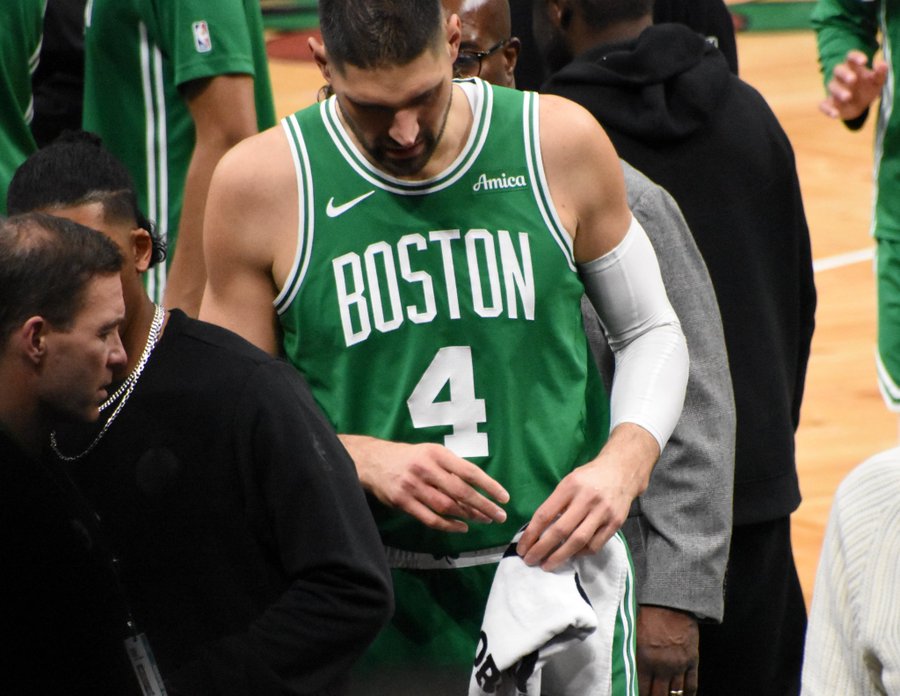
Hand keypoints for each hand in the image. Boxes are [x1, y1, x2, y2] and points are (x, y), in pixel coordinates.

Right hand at [339, 435, 508, 532]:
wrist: (375, 461)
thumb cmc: (410, 458)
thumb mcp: (432, 453)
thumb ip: (453, 467)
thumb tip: (480, 486)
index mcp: (437, 454)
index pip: (469, 471)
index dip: (489, 486)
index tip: (504, 498)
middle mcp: (426, 469)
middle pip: (461, 492)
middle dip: (483, 505)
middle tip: (499, 516)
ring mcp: (413, 486)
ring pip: (447, 506)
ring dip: (469, 516)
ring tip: (484, 520)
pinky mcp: (403, 502)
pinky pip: (430, 518)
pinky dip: (449, 525)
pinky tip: (462, 527)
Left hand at [516, 423, 657, 570]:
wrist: (622, 470)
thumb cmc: (590, 477)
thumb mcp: (569, 481)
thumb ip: (556, 502)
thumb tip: (538, 530)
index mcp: (570, 486)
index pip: (545, 514)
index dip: (531, 534)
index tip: (522, 547)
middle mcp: (587, 499)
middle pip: (560, 530)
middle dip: (542, 549)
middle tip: (530, 560)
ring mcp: (603, 512)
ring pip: (578, 541)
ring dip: (560, 556)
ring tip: (547, 564)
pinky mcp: (615, 523)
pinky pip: (595, 544)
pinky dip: (580, 553)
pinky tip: (571, 555)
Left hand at [636, 606, 698, 695]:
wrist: (671, 601)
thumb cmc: (647, 613)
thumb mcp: (632, 634)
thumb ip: (630, 655)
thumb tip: (623, 672)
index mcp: (643, 658)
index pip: (639, 689)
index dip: (636, 694)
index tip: (633, 694)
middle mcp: (662, 665)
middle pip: (657, 695)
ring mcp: (678, 665)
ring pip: (674, 694)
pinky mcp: (692, 660)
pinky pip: (691, 686)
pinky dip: (687, 695)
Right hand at [820, 50, 886, 120]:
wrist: (859, 106)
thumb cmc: (867, 89)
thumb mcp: (876, 81)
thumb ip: (880, 73)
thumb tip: (882, 64)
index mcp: (852, 67)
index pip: (851, 57)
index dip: (856, 57)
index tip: (865, 61)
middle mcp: (840, 77)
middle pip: (838, 70)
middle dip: (844, 74)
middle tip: (853, 79)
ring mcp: (834, 90)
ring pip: (832, 87)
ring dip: (839, 91)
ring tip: (848, 97)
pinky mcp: (829, 103)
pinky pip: (824, 105)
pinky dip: (828, 110)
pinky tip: (836, 115)